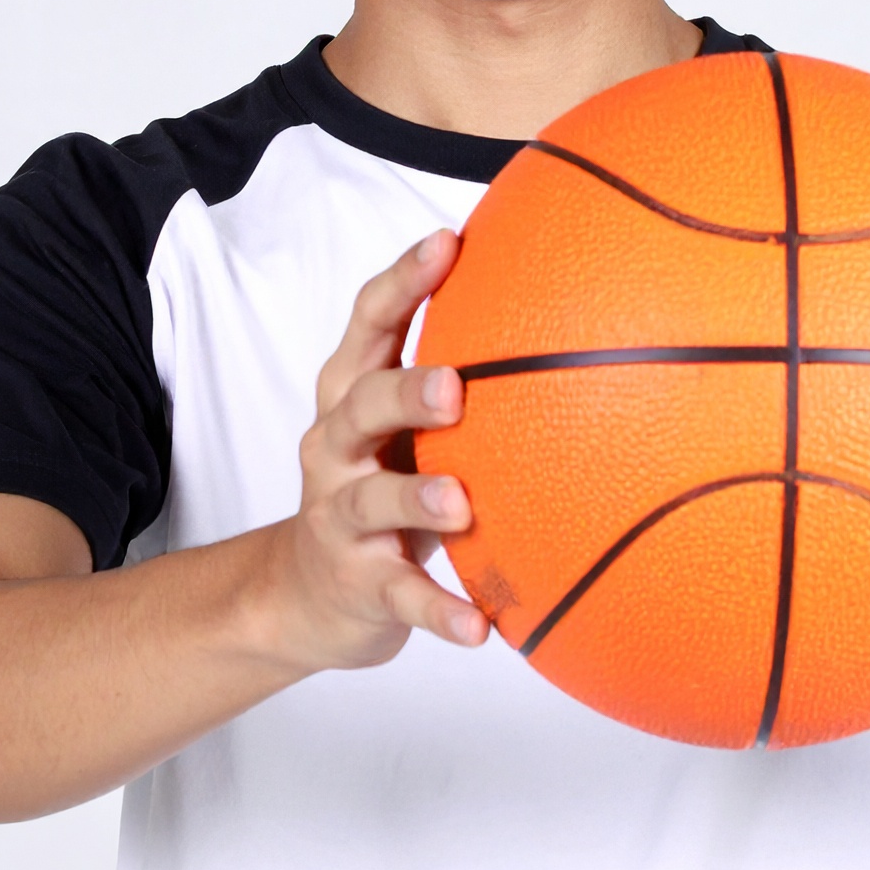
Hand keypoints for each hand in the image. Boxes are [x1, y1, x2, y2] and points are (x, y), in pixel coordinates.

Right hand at [263, 231, 490, 671]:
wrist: (304, 594)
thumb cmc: (379, 486)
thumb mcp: (403, 429)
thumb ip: (458, 379)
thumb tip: (565, 314)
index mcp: (351, 395)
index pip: (367, 325)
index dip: (402, 282)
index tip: (446, 241)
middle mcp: (335, 446)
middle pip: (360, 404)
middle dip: (404, 391)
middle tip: (454, 387)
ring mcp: (340, 516)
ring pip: (372, 501)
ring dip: (416, 498)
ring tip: (460, 503)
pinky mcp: (357, 581)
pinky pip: (401, 595)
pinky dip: (439, 611)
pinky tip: (479, 628)